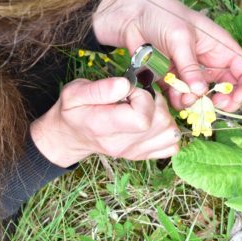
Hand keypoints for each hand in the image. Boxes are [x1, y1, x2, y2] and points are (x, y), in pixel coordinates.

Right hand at [30, 77, 179, 167]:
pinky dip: (167, 132)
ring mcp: (133, 152)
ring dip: (164, 114)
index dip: (142, 97)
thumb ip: (100, 88)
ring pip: (170, 134)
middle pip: (161, 123)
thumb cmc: (73, 110)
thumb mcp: (74, 92)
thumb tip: (126, 85)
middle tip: (137, 96)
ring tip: (145, 107)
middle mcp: (121, 144)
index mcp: (104, 127)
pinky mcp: (141, 155)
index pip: (141, 118)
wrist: (70, 135)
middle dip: (155, 102)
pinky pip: (171, 147)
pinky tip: (152, 121)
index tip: (129, 90)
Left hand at [92, 0, 241, 111]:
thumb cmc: (160, 14)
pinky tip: (171, 95)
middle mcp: (209, 61)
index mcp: (220, 46)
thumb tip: (200, 91)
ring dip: (195, 102)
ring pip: (202, 97)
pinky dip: (178, 101)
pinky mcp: (172, 78)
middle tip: (208, 106)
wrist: (128, 14)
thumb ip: (190, 66)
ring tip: (182, 97)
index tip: (232, 100)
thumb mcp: (180, 37)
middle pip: (227, 90)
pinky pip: (181, 96)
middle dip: (220, 102)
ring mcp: (190, 71)